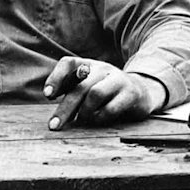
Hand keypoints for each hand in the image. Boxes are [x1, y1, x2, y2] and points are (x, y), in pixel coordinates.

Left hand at [43, 56, 167, 128]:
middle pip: (79, 87)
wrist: (141, 91)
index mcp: (87, 65)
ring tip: (83, 119)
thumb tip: (55, 109)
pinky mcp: (131, 93)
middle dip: (65, 108)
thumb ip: (72, 92)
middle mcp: (102, 68)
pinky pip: (112, 107)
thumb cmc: (106, 92)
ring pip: (95, 93)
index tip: (48, 95)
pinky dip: (101, 117)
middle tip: (54, 125)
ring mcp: (117, 79)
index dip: (56, 78)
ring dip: (85, 111)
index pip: (67, 63)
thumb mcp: (88, 86)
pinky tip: (98, 120)